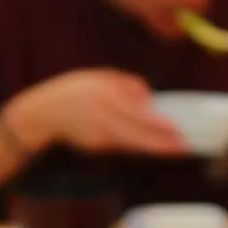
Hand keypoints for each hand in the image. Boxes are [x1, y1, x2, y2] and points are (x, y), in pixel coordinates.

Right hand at [8, 69, 189, 156]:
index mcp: (106, 94)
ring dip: (153, 148)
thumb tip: (150, 98)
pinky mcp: (95, 146)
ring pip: (131, 144)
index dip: (159, 125)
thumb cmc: (74, 91)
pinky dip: (135, 146)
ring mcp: (98, 134)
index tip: (177, 130)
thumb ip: (127, 85)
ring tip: (173, 150)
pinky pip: (121, 146)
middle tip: (183, 148)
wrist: (43, 113)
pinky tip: (151, 147)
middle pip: (137, 134)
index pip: (138, 113)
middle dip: (161, 143)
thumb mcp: (100, 77)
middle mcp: (102, 116)